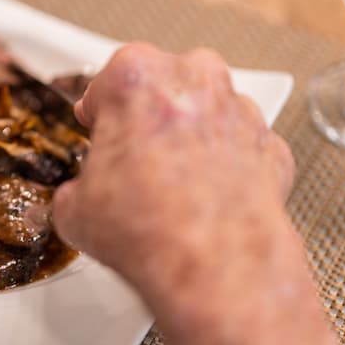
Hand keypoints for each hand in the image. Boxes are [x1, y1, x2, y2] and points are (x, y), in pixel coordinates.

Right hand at [53, 43, 294, 310]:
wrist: (212, 269)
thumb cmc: (148, 228)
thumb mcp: (74, 207)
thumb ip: (78, 186)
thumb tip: (81, 199)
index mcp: (136, 76)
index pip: (106, 82)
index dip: (99, 112)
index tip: (98, 127)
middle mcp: (193, 79)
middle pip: (162, 84)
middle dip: (148, 116)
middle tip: (132, 159)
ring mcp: (238, 109)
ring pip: (205, 109)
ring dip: (188, 136)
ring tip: (169, 184)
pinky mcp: (271, 144)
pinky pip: (239, 144)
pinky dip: (226, 163)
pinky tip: (204, 196)